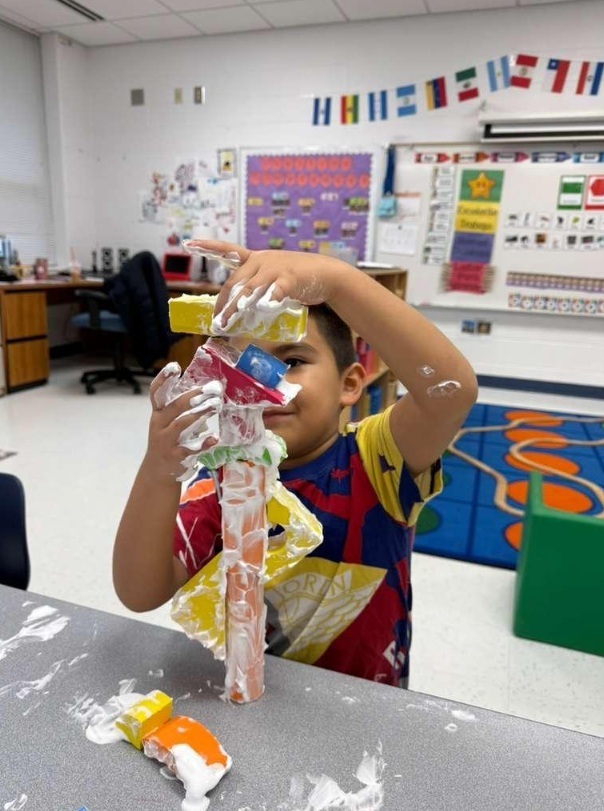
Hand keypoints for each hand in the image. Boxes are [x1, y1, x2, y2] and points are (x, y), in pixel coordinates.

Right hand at [144, 364, 222, 481]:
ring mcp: (166, 441)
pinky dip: (203, 443)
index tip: (175, 366)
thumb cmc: (168, 439)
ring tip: (216, 405)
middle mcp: (159, 424)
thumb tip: (207, 389)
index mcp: (159, 413)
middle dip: (194, 396)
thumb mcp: (169, 421)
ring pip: (181, 424)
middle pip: (175, 406)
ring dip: (200, 413)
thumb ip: (183, 406)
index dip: (164, 379)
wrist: (158, 470)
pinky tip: (215, 437)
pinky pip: (190, 448)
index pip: (157, 393)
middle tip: (213, 389)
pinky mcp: (175, 456)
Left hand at [185, 239, 343, 327]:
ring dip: (238, 305)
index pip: (228, 251)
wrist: (326, 273)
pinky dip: (270, 298)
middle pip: (236, 281)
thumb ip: (255, 289)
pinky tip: (265, 305)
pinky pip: (277, 289)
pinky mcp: (290, 278)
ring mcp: (276, 268)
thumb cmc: (295, 279)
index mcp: (255, 259)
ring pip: (251, 288)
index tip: (188, 242)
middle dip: (224, 303)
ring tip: (229, 320)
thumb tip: (237, 309)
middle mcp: (262, 261)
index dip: (208, 246)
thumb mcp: (271, 278)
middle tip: (217, 322)